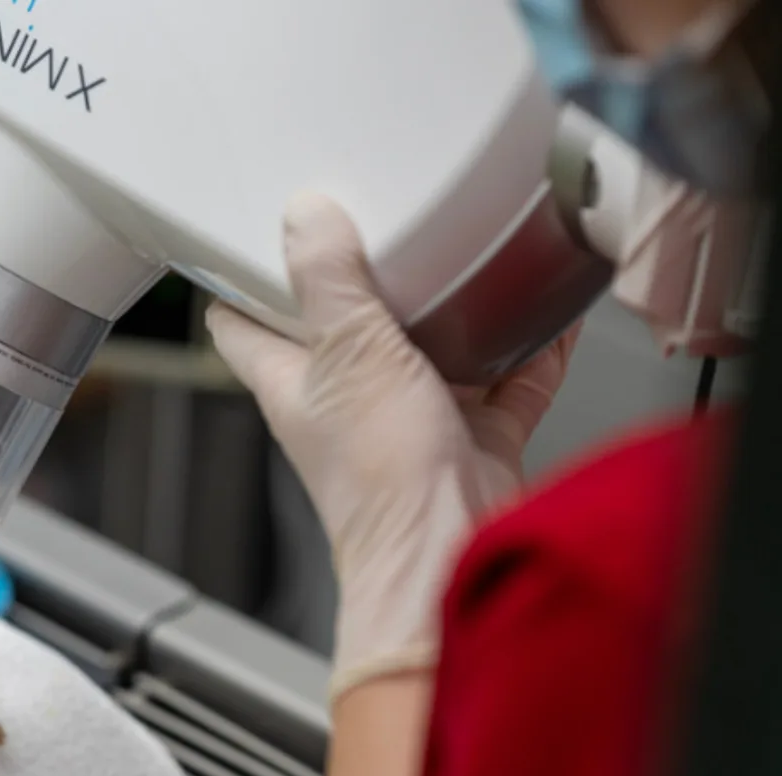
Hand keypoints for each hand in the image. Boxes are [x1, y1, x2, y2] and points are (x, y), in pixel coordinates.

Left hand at [208, 195, 578, 702]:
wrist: (448, 550)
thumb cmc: (380, 480)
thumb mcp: (348, 355)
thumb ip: (327, 282)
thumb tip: (304, 216)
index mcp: (292, 382)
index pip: (242, 325)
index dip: (238, 281)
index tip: (251, 236)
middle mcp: (345, 401)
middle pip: (341, 330)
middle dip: (360, 282)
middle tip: (379, 225)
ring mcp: (408, 420)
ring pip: (427, 350)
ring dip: (448, 310)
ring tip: (462, 253)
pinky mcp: (471, 438)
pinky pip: (505, 382)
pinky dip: (527, 349)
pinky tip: (545, 313)